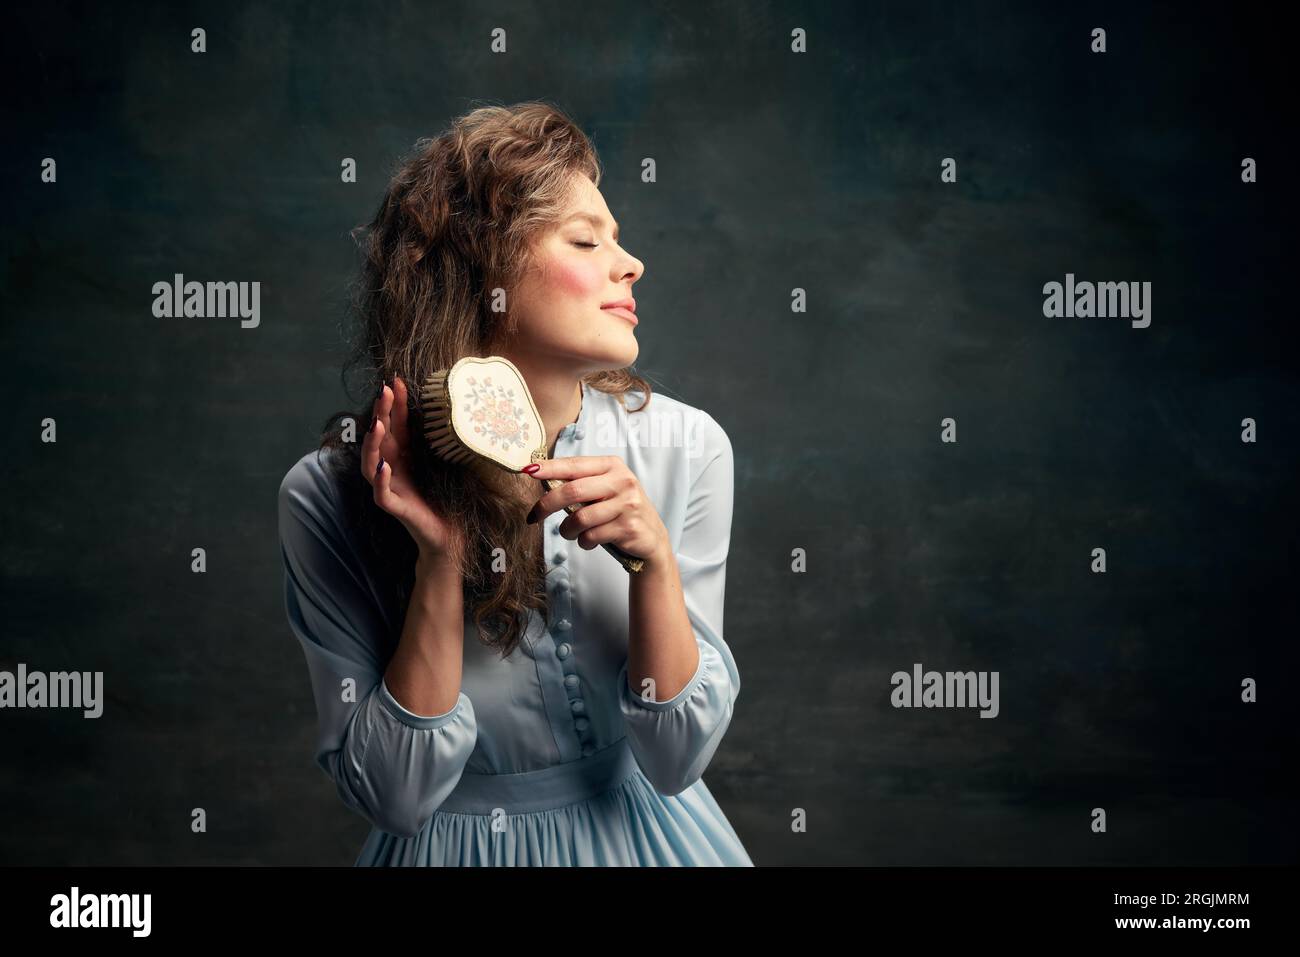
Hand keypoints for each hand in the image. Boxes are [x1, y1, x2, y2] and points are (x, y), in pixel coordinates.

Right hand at [362, 376, 462, 564]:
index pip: (395, 426)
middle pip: (379, 439)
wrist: (449, 536)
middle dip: (380, 414)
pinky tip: (383, 467)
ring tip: (377, 424)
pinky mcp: (395, 509)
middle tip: (384, 392)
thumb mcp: (442, 464)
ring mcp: (391, 489)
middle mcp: (392, 470)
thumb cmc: (445, 499)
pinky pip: (381, 494)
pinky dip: (379, 480)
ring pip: (369, 464)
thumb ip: (438, 441)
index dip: (395, 404)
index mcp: (403, 457)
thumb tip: (446, 410)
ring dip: (372, 444)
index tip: (395, 380)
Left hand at [525, 456, 668, 561]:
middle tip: (534, 516)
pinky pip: (592, 536)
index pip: (574, 465)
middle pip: (573, 491)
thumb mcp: (604, 488)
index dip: (549, 468)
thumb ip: (579, 482)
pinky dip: (583, 541)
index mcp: (612, 465)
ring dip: (567, 530)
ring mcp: (627, 504)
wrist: (651, 536)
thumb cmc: (618, 510)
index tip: (528, 470)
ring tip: (570, 532)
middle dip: (547, 504)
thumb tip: (539, 476)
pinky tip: (589, 540)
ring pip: (580, 518)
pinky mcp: (628, 527)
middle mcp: (622, 481)